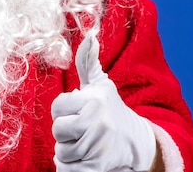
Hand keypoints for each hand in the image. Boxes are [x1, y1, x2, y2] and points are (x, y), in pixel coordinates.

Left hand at [51, 35, 155, 170]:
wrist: (136, 142)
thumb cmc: (110, 109)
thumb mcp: (100, 85)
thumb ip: (87, 61)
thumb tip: (90, 35)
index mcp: (93, 101)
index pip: (57, 107)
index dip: (64, 111)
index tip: (79, 111)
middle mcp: (96, 123)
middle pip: (57, 130)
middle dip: (66, 132)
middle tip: (82, 129)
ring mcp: (97, 147)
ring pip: (61, 151)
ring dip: (69, 149)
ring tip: (86, 142)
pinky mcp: (97, 168)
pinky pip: (66, 169)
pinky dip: (71, 166)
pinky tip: (85, 157)